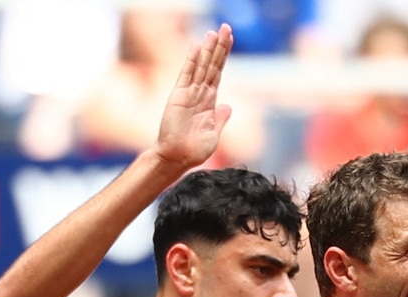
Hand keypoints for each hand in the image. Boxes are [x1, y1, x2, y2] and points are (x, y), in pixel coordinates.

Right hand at [151, 24, 233, 169]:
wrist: (178, 158)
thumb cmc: (194, 150)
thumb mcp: (214, 134)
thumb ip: (220, 118)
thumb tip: (228, 106)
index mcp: (209, 101)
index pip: (217, 72)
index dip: (223, 55)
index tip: (229, 38)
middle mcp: (199, 94)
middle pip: (211, 65)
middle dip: (218, 47)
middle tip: (225, 27)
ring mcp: (188, 94)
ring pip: (200, 67)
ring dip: (207, 50)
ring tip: (213, 32)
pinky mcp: (178, 97)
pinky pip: (186, 76)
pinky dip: (191, 62)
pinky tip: (196, 48)